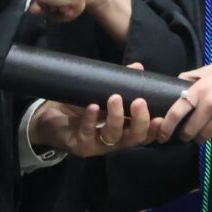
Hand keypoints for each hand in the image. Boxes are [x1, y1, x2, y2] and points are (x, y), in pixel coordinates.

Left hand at [28, 66, 158, 156]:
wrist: (49, 118)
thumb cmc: (80, 106)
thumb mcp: (102, 92)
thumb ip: (120, 82)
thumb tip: (138, 67)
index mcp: (124, 130)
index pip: (145, 133)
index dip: (155, 128)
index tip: (162, 115)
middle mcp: (114, 141)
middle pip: (134, 138)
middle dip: (140, 121)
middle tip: (139, 102)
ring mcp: (97, 145)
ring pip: (113, 136)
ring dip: (116, 118)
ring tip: (114, 98)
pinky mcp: (79, 145)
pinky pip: (87, 133)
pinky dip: (90, 119)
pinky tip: (92, 107)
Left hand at [156, 53, 211, 144]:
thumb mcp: (211, 69)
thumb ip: (192, 77)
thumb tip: (175, 83)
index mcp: (201, 88)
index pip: (177, 111)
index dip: (166, 126)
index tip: (162, 134)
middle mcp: (211, 103)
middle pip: (190, 130)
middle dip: (186, 135)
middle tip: (186, 134)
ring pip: (205, 137)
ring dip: (201, 138)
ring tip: (202, 134)